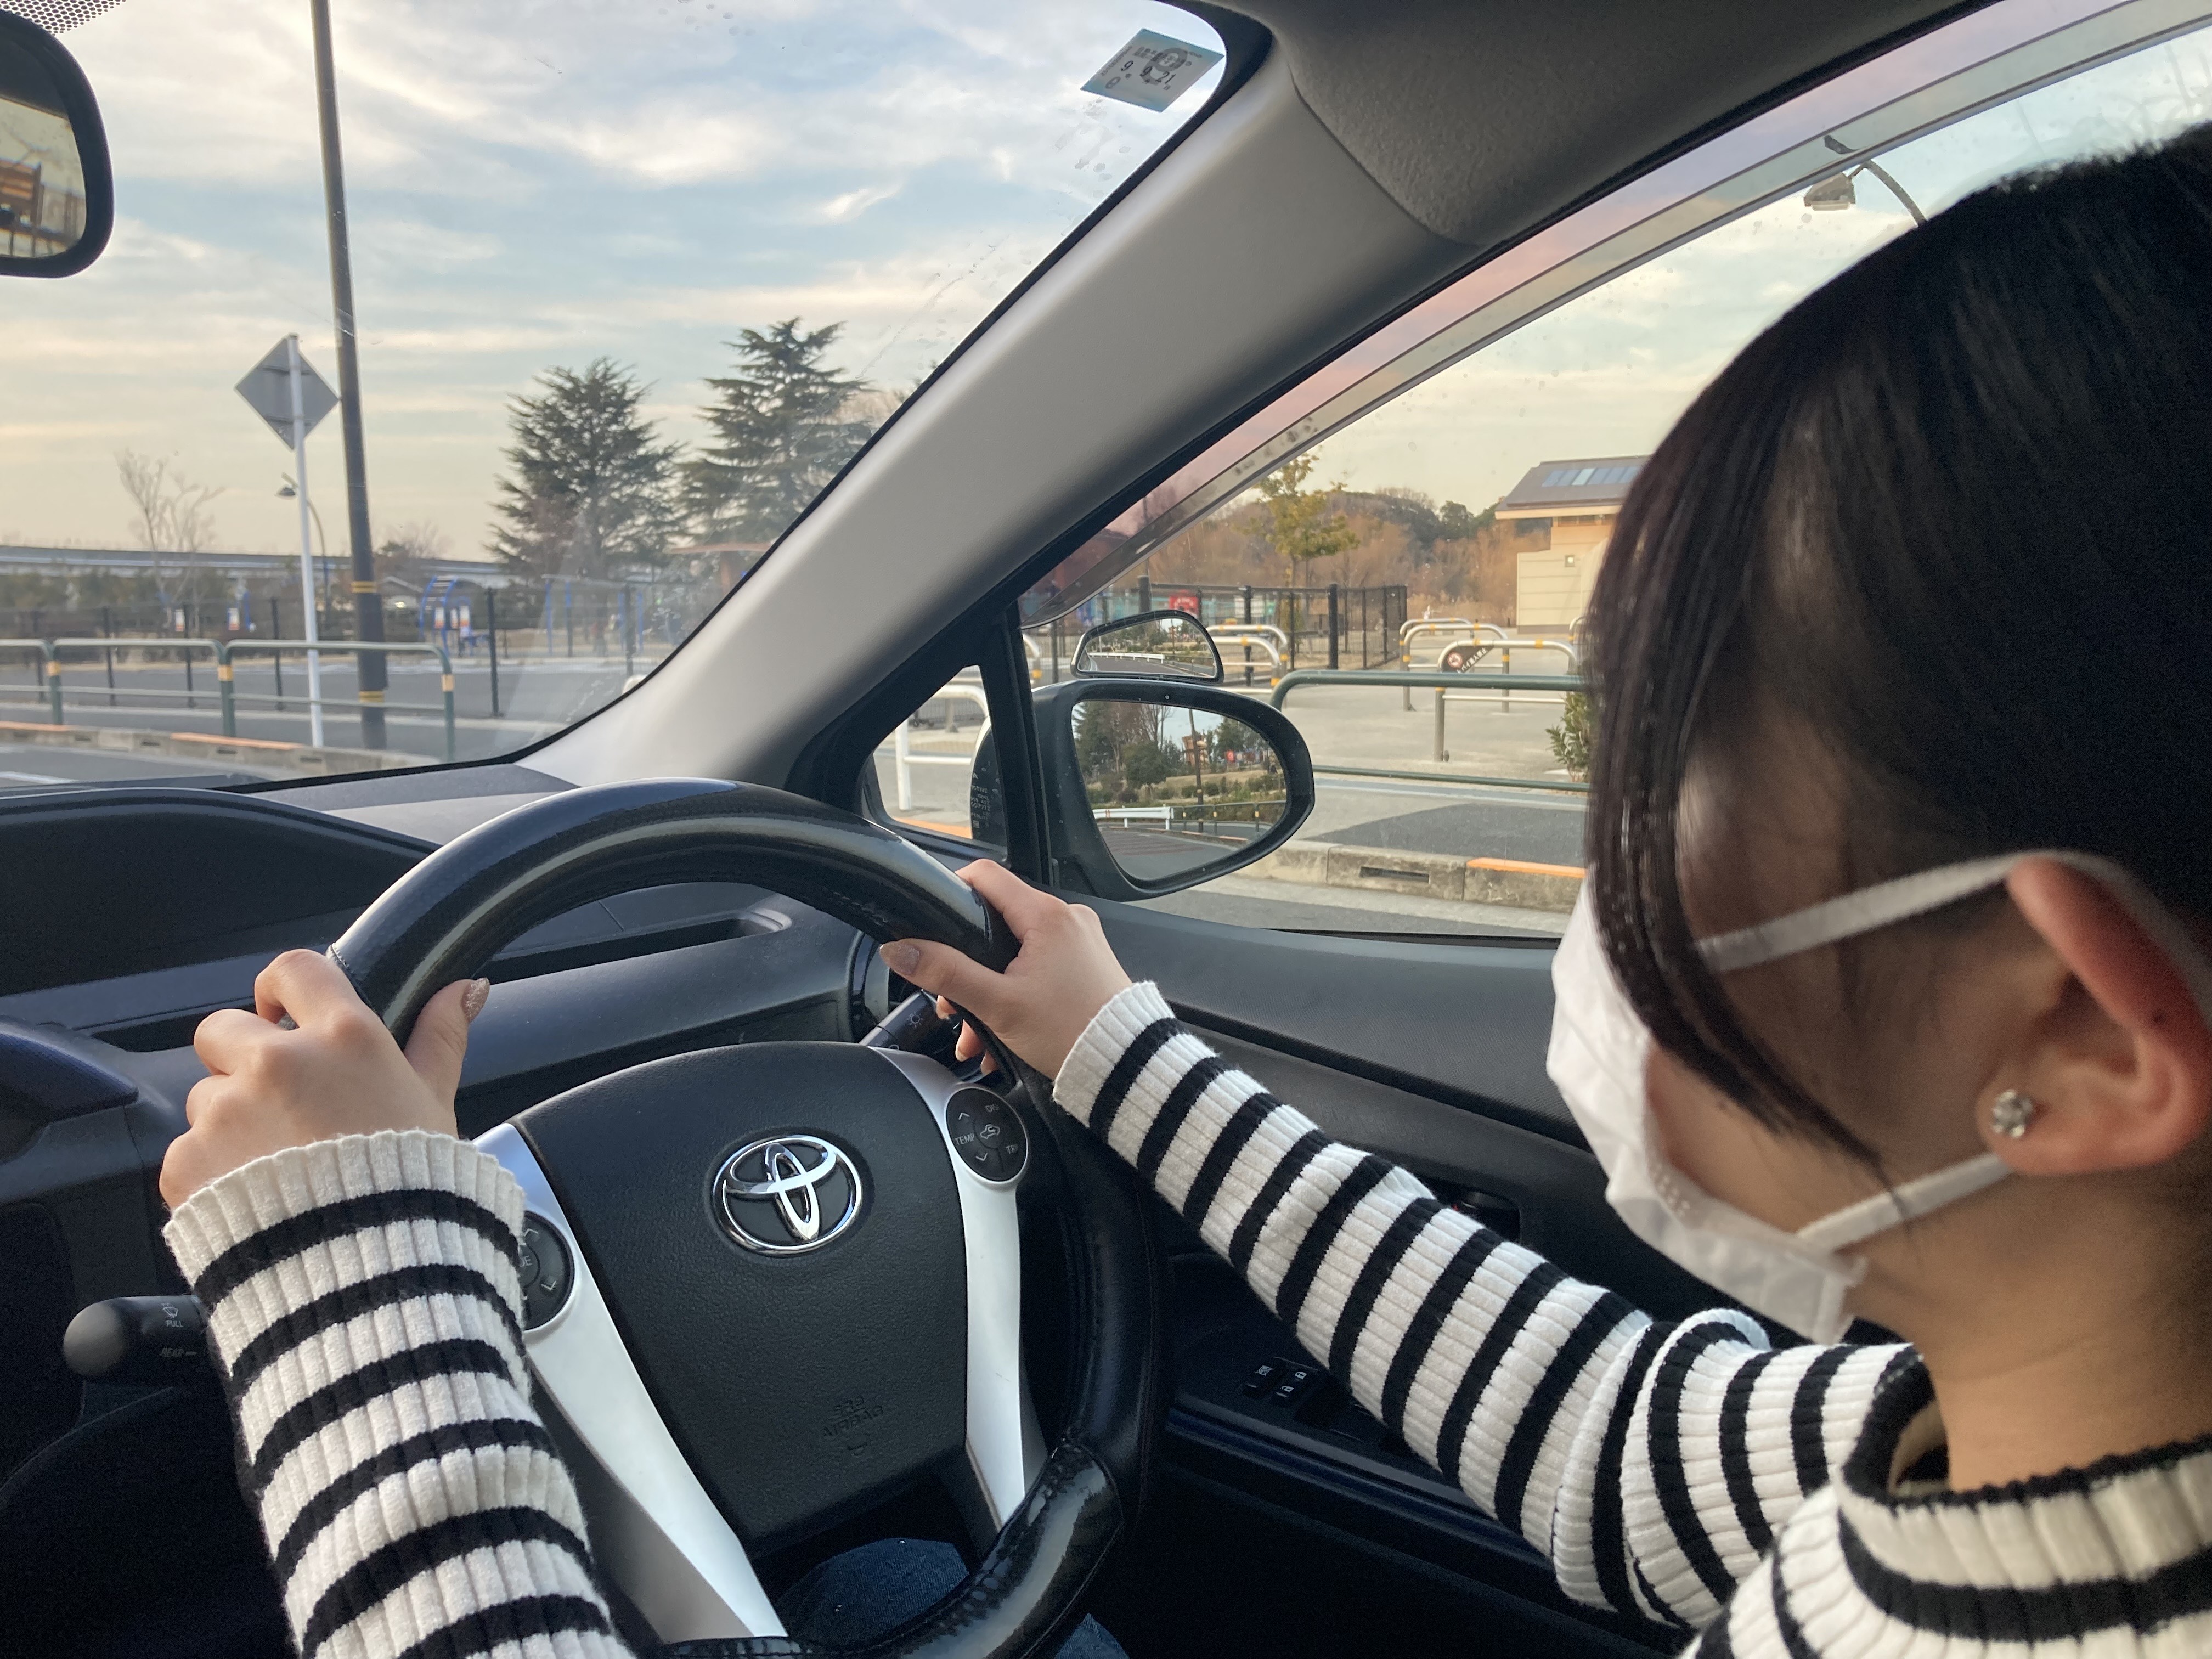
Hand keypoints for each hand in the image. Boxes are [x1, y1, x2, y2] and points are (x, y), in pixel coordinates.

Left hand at [159, 950, 490, 1207]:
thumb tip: (465, 988)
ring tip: (274, 1165)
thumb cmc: (411, 1187)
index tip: (280, 1013)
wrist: (369, 1270)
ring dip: (229, 1121)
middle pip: (223, 1030)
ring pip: (205, 1097)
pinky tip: (253, 1197)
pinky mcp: (189, 1161)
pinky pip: (186, 1152)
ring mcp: (227, 1111)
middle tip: (279, 1105)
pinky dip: (210, 1172)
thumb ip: (442, 1037)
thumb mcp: (435, 1103)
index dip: (280, 989)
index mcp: (343, 1038)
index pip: (294, 970)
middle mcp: (279, 1063)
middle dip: (241, 1058)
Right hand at [879, 861, 1132, 1078]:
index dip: (952, 890)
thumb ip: (945, 974)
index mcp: (1045, 915)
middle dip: (968, 963)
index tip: (932, 917)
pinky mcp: (1087, 963)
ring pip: (1017, 951)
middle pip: (998, 921)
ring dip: (990, 989)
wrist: (1124, 1064)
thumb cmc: (1071, 1032)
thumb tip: (901, 950)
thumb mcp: (996, 1005)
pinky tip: (1005, 1033)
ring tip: (978, 1033)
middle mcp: (1067, 918)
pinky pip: (1041, 967)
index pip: (986, 876)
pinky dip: (1018, 993)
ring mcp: (1080, 940)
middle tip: (953, 1001)